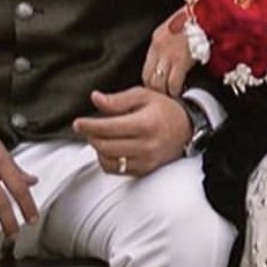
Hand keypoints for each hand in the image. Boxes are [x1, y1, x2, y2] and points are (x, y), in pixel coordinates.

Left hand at [73, 87, 191, 175]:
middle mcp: (146, 145)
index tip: (78, 123)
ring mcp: (146, 160)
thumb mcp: (142, 96)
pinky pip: (117, 170)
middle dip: (91, 137)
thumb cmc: (165, 109)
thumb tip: (95, 98)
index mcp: (145, 124)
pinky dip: (108, 160)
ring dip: (98, 149)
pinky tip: (109, 148)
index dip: (88, 126)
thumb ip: (117, 99)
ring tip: (99, 136)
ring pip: (108, 161)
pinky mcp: (145, 170)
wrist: (187, 128)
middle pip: (105, 146)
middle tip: (87, 128)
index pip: (108, 128)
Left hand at [142, 7, 194, 97]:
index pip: (146, 67)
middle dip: (154, 91)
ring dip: (164, 94)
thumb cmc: (197, 18)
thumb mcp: (176, 27)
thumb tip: (170, 59)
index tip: (155, 89)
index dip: (149, 82)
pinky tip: (179, 93)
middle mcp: (159, 47)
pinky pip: (173, 82)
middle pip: (148, 77)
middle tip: (161, 98)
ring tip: (170, 98)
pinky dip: (175, 91)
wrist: (208, 12)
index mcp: (157, 38)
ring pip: (158, 83)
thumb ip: (170, 42)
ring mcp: (169, 54)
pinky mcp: (181, 60)